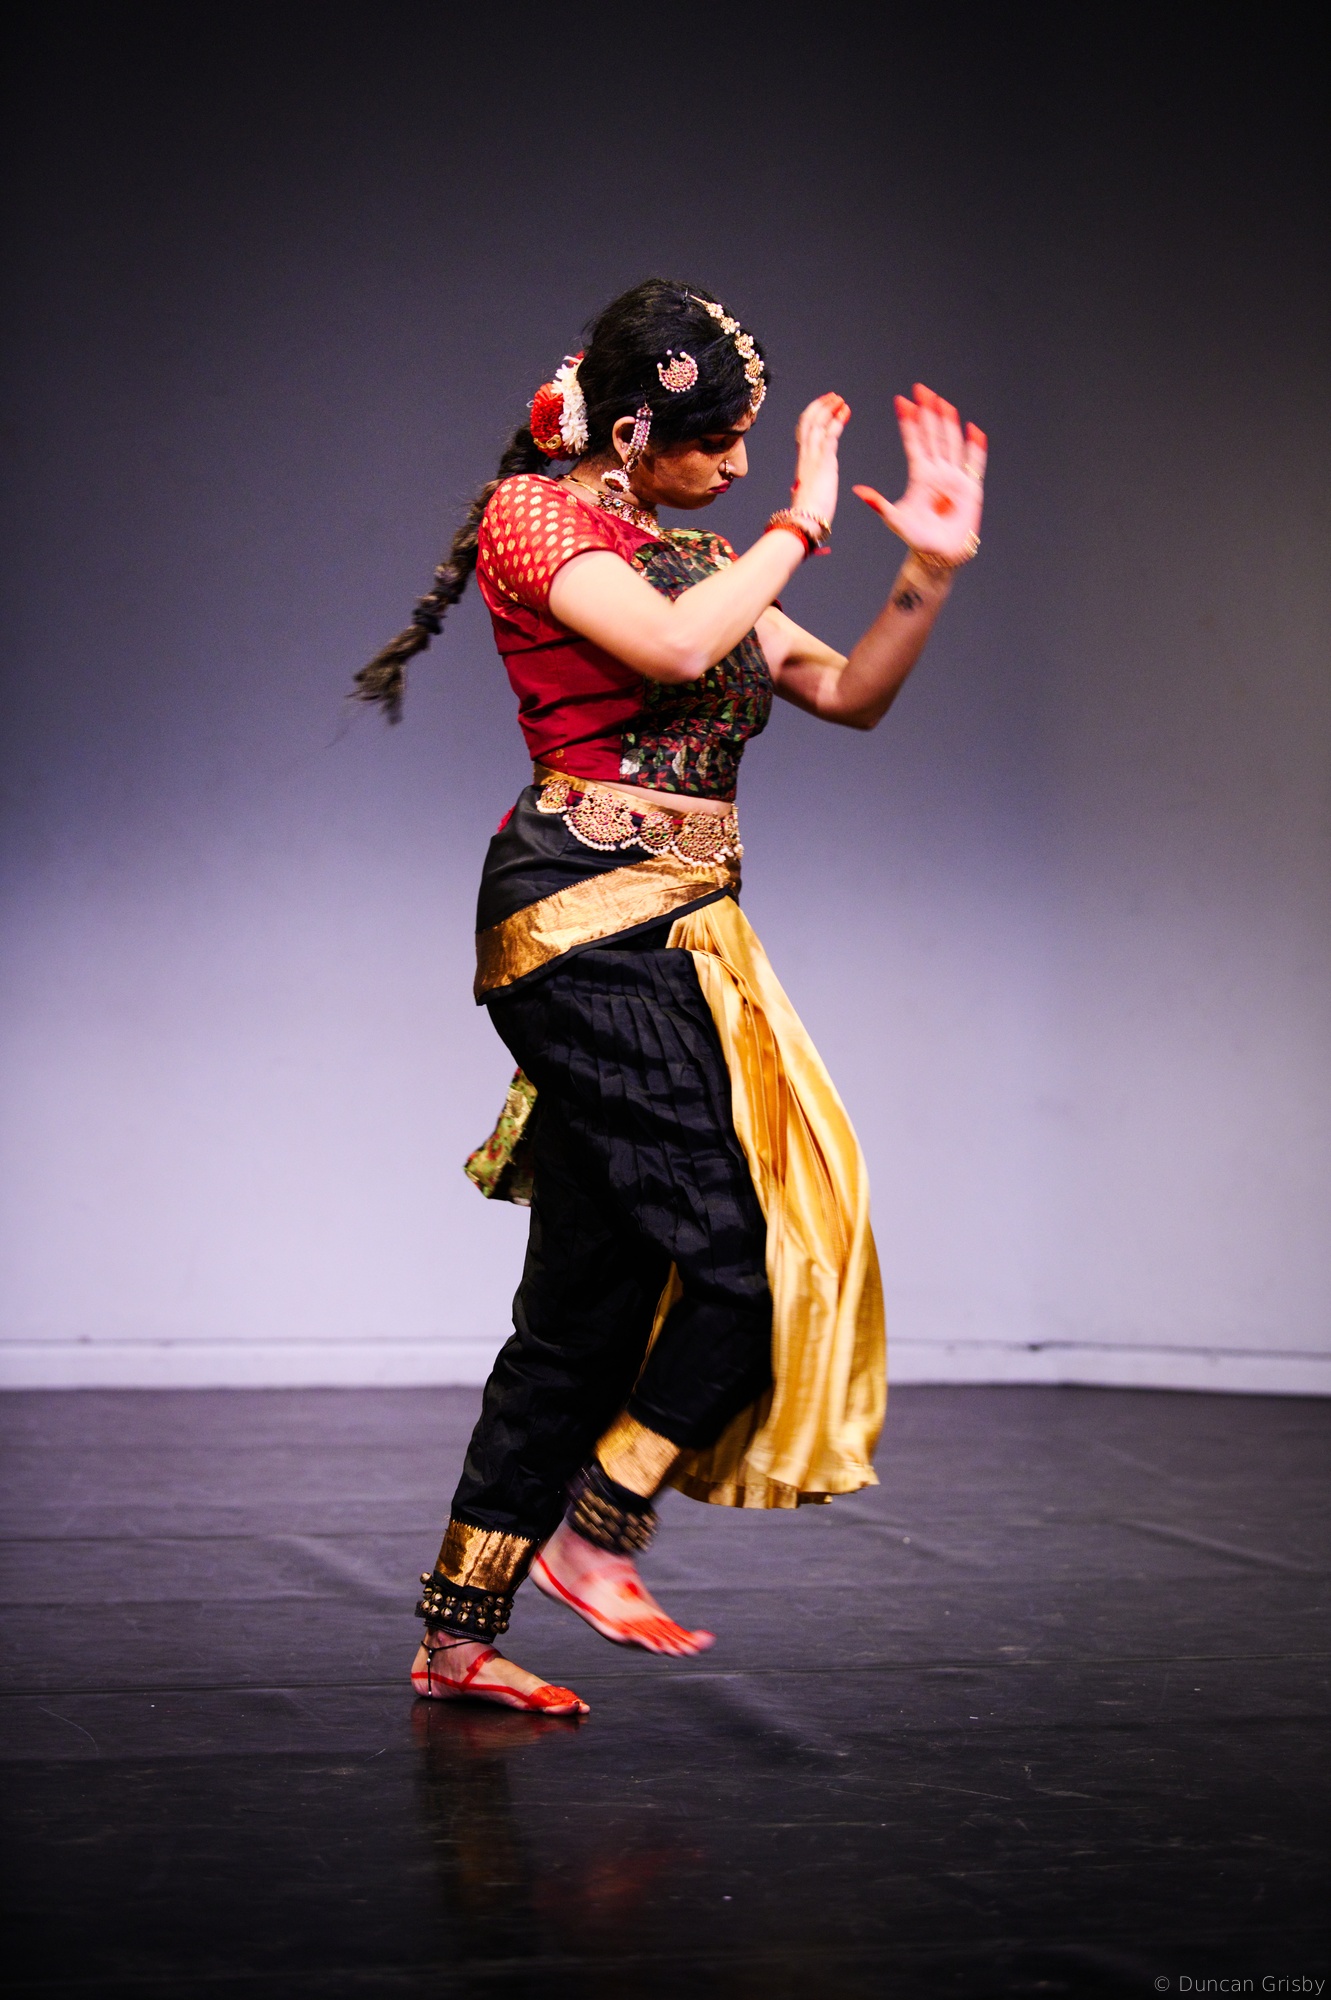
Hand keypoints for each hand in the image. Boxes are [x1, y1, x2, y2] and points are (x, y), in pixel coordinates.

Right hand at [790, 392, 850, 525]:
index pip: (804, 433)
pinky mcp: (823, 462)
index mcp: (802, 464)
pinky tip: (845, 411)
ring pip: (817, 424)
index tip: (824, 409)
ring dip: (829, 409)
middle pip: (807, 423)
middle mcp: (805, 457)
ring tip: (840, 400)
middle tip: (833, 397)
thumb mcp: (805, 496)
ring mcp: (813, 458)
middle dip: (820, 407)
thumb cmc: (807, 516)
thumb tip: (798, 490)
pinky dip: (837, 421)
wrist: (804, 522)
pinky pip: (829, 435)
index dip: (812, 418)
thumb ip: (804, 488)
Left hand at [853, 384, 985, 561]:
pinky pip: (975, 463)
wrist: (939, 554)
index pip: (913, 442)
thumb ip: (878, 503)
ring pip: (952, 443)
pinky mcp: (971, 487)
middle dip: (928, 413)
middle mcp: (937, 472)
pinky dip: (975, 447)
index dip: (908, 422)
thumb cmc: (917, 538)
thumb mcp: (894, 519)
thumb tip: (857, 490)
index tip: (902, 401)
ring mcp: (955, 478)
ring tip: (944, 403)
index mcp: (919, 475)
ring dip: (948, 423)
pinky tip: (974, 431)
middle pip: (933, 435)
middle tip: (922, 390)